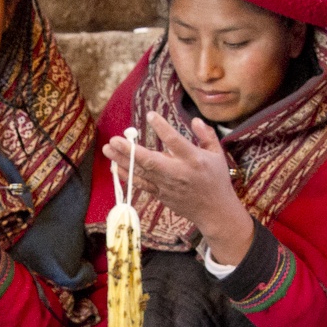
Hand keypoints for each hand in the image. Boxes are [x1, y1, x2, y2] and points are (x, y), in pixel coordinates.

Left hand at [106, 112, 254, 264]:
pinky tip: (115, 166)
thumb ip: (207, 135)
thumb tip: (195, 120)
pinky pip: (141, 184)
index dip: (161, 127)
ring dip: (123, 160)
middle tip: (114, 139)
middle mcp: (178, 172)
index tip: (150, 115)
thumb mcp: (218, 154)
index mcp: (194, 159)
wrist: (215, 211)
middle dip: (130, 150)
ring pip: (141, 172)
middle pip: (151, 160)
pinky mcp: (161, 194)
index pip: (175, 141)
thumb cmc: (217, 180)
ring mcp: (167, 186)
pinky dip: (127, 175)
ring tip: (108, 148)